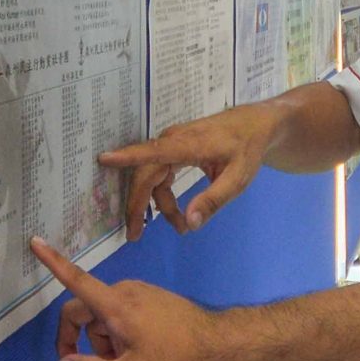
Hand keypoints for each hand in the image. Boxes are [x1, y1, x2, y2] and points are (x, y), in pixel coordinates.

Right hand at [33, 237, 219, 360]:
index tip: (34, 242)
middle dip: (86, 341)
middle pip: (85, 311)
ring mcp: (140, 292)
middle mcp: (125, 291)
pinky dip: (121, 334)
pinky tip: (144, 352)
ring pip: (104, 317)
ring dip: (106, 340)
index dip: (52, 263)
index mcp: (116, 305)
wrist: (219, 347)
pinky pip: (121, 314)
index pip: (76, 281)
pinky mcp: (152, 298)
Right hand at [99, 101, 282, 239]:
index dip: (127, 157)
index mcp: (188, 145)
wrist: (256, 124)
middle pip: (146, 174)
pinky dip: (164, 195)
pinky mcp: (176, 149)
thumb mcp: (237, 179)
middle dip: (137, 205)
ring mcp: (173, 144)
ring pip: (153, 177)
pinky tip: (175, 213)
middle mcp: (174, 141)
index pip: (152, 152)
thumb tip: (190, 223)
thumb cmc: (248, 148)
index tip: (103, 159)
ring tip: (179, 229)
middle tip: (134, 236)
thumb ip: (213, 200)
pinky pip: (160, 174)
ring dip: (158, 204)